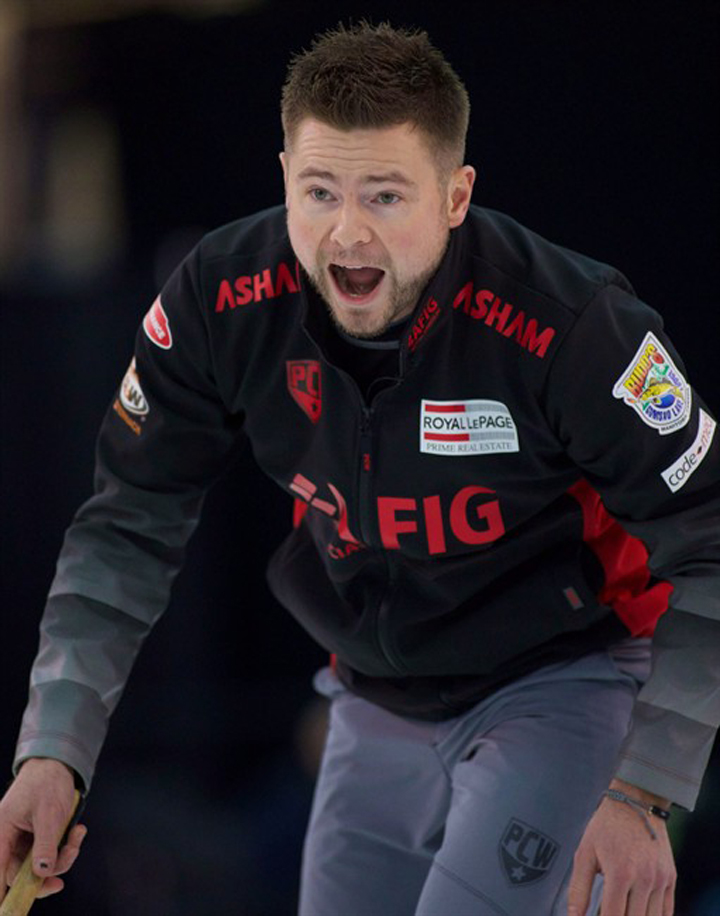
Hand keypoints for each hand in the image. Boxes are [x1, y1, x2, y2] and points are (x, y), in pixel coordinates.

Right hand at [0, 758, 86, 902]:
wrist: (59, 764)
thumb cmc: (48, 783)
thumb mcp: (49, 813)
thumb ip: (45, 843)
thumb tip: (41, 873)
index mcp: (1, 833)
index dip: (0, 892)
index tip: (7, 909)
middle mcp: (8, 840)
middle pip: (21, 875)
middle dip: (49, 872)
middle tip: (65, 873)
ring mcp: (23, 841)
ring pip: (40, 866)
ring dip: (63, 856)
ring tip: (78, 835)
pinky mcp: (38, 839)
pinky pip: (51, 854)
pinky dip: (66, 847)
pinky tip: (78, 830)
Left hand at [567, 779, 675, 915]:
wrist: (635, 803)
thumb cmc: (606, 827)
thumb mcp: (585, 854)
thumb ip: (578, 890)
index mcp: (620, 873)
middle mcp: (644, 879)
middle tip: (607, 909)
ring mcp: (660, 880)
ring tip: (620, 908)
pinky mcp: (670, 878)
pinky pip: (666, 912)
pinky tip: (637, 911)